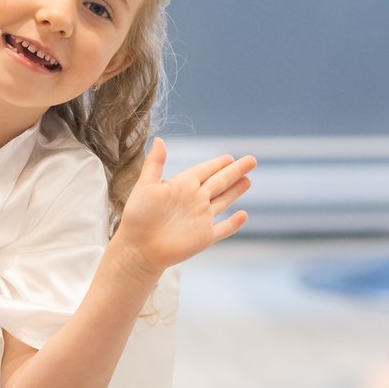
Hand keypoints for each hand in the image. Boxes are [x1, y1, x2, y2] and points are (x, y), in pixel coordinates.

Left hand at [108, 139, 252, 276]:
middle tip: (251, 160)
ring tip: (248, 180)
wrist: (138, 248)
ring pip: (223, 201)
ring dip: (236, 191)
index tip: (230, 157)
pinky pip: (223, 229)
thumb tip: (159, 139)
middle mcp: (194, 199)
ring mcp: (201, 218)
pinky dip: (234, 223)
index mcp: (182, 185)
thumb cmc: (138, 216)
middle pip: (220, 182)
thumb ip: (155, 163)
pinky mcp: (204, 237)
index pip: (205, 170)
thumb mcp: (145, 185)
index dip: (218, 164)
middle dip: (235, 171)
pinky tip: (243, 215)